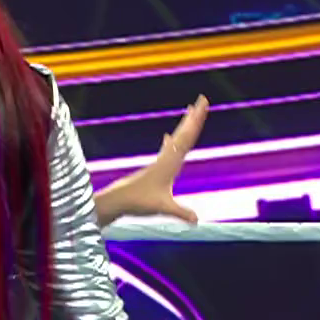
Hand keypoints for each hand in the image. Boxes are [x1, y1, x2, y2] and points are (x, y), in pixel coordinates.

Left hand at [100, 96, 208, 223]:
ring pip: (176, 139)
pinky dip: (171, 141)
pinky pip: (167, 150)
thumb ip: (180, 212)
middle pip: (183, 133)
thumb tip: (197, 220)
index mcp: (170, 162)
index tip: (203, 104)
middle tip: (201, 99)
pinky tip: (167, 137)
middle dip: (194, 116)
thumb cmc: (138, 202)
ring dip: (185, 126)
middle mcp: (166, 158)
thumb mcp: (162, 207)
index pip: (187, 137)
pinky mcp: (155, 169)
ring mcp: (160, 162)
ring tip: (190, 112)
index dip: (196, 121)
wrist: (116, 201)